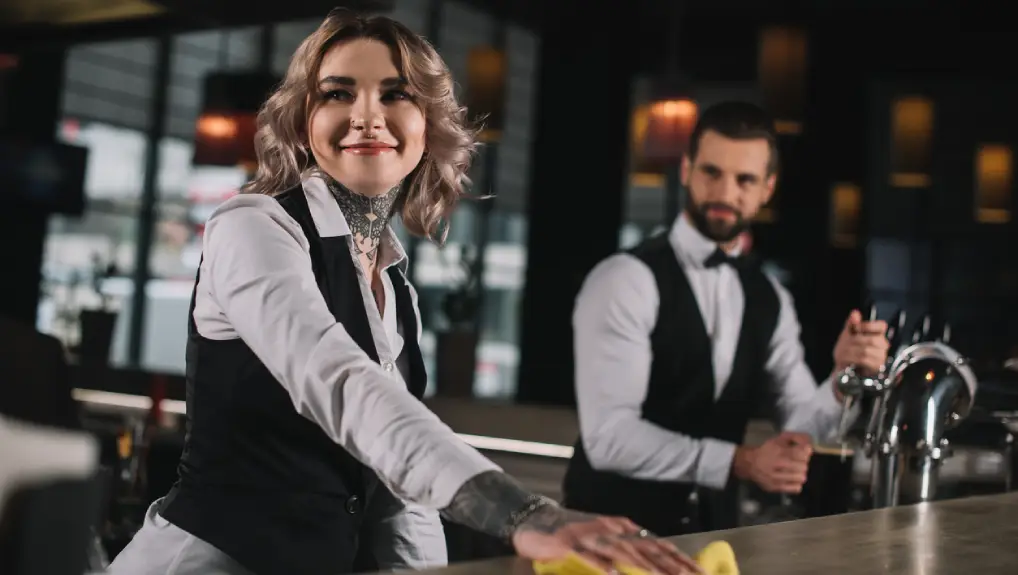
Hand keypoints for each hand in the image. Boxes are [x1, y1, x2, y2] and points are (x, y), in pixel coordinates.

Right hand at [511, 506, 701, 573]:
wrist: (535, 520)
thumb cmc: (572, 532)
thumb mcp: (602, 537)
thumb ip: (625, 543)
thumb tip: (649, 550)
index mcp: (621, 530)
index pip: (656, 545)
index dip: (679, 560)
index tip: (700, 573)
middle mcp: (610, 531)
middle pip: (644, 549)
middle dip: (669, 566)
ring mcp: (590, 536)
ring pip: (620, 551)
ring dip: (641, 566)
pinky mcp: (568, 544)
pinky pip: (588, 556)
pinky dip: (602, 565)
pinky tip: (614, 574)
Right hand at [732, 431, 811, 493]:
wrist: (749, 463)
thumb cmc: (767, 450)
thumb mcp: (779, 438)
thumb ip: (796, 438)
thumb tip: (810, 446)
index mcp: (779, 450)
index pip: (802, 452)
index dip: (806, 452)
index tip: (804, 452)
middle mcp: (777, 464)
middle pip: (804, 466)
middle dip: (803, 463)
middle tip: (798, 462)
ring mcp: (776, 478)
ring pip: (801, 478)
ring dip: (800, 473)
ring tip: (795, 471)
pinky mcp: (776, 488)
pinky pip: (796, 488)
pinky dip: (796, 483)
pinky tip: (791, 479)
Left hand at [833, 309, 889, 376]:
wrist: (845, 367)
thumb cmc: (848, 350)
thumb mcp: (848, 334)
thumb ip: (852, 323)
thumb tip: (855, 313)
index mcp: (877, 334)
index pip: (882, 326)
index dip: (869, 326)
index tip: (857, 328)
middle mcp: (882, 345)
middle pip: (873, 339)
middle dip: (856, 340)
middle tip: (846, 342)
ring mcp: (881, 357)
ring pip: (867, 350)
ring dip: (852, 350)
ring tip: (843, 352)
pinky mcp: (876, 367)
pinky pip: (865, 360)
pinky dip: (853, 358)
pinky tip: (847, 359)